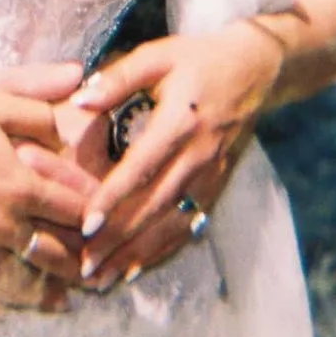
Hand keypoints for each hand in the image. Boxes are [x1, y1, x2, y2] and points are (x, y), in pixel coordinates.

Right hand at [0, 60, 93, 315]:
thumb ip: (38, 98)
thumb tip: (77, 81)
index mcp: (18, 181)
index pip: (72, 209)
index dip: (95, 218)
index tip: (105, 226)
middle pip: (52, 255)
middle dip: (77, 267)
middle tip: (93, 276)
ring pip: (16, 281)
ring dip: (41, 295)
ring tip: (58, 303)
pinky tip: (0, 308)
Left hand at [62, 23, 286, 288]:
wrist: (256, 68)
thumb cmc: (197, 58)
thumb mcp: (157, 56)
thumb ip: (118, 79)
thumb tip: (79, 100)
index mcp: (182, 121)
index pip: (143, 167)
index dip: (114, 197)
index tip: (86, 224)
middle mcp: (199, 154)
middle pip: (156, 206)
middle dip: (120, 240)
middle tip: (85, 267)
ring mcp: (212, 174)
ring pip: (172, 223)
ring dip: (138, 254)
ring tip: (103, 280)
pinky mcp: (217, 184)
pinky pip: (189, 224)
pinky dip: (163, 250)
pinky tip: (136, 269)